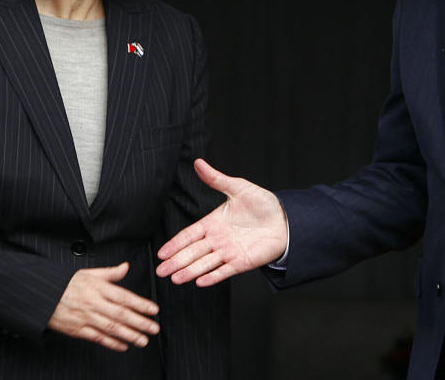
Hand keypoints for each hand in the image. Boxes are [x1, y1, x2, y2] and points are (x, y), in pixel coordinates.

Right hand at [47, 262, 158, 351]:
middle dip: (140, 323)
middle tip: (154, 328)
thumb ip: (110, 273)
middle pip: (121, 314)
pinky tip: (123, 345)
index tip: (153, 310)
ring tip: (143, 340)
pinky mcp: (77, 330)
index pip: (124, 297)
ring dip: (129, 335)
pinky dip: (111, 343)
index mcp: (98, 288)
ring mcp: (86, 318)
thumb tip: (126, 267)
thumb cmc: (66, 284)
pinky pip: (97, 338)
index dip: (141, 304)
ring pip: (111, 328)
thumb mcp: (89, 273)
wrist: (43, 296)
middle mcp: (94, 303)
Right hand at [155, 159, 287, 286]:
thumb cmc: (262, 203)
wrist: (285, 219)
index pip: (189, 235)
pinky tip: (199, 282)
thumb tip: (198, 162)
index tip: (162, 253)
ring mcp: (228, 252)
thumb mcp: (238, 187)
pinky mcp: (241, 262)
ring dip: (190, 271)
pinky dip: (212, 277)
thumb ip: (217, 179)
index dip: (175, 244)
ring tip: (175, 279)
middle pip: (193, 252)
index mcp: (213, 223)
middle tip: (160, 271)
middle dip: (176, 261)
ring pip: (205, 264)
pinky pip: (224, 271)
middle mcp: (217, 240)